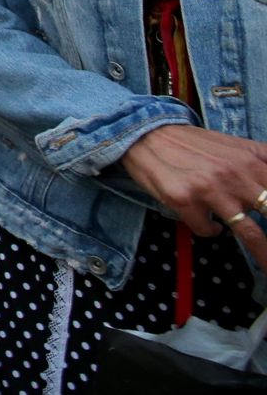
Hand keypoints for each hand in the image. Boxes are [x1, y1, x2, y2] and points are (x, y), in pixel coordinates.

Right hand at [120, 124, 266, 269]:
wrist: (145, 134)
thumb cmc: (192, 143)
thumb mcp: (235, 145)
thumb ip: (262, 159)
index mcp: (249, 160)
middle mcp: (233, 174)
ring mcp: (209, 189)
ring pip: (249, 233)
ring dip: (262, 253)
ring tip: (266, 265)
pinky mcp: (184, 200)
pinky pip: (208, 230)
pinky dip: (211, 230)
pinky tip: (210, 223)